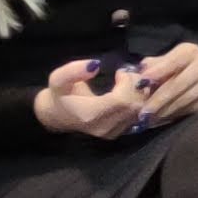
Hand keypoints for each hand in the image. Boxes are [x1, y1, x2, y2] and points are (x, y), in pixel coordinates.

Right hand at [33, 56, 149, 136]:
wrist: (57, 116)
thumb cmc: (59, 95)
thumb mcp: (58, 78)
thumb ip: (73, 70)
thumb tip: (96, 65)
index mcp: (91, 114)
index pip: (122, 100)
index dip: (127, 83)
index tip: (119, 72)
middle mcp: (105, 127)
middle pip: (135, 106)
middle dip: (136, 86)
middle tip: (126, 74)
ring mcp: (113, 132)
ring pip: (140, 112)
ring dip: (140, 93)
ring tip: (128, 81)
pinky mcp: (119, 133)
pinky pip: (139, 117)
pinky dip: (139, 102)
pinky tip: (129, 92)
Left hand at [133, 42, 197, 119]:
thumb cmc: (188, 68)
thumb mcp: (174, 59)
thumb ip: (156, 64)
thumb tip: (138, 71)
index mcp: (189, 51)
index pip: (169, 63)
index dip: (154, 74)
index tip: (139, 86)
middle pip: (175, 86)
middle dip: (156, 101)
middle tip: (142, 113)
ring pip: (182, 101)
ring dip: (163, 112)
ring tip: (149, 119)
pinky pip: (189, 110)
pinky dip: (174, 116)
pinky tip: (163, 119)